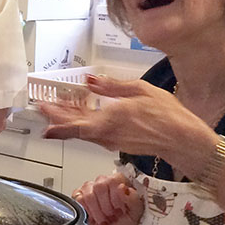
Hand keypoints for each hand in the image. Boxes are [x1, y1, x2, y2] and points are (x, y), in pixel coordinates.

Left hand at [38, 75, 201, 159]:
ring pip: (83, 131)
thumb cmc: (167, 115)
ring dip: (70, 119)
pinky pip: (94, 133)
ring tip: (60, 106)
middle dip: (57, 117)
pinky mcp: (118, 143)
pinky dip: (84, 123)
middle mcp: (105, 135)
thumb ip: (111, 86)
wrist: (183, 140)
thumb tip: (90, 81)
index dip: (53, 118)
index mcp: (108, 121)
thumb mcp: (139, 90)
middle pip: (73, 128)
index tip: (41, 109)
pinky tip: (84, 113)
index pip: (72, 123)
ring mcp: (111, 141)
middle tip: (44, 106)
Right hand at [72, 172, 142, 224]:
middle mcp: (104, 182)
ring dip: (97, 212)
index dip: (115, 197)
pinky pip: (78, 200)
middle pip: (99, 186)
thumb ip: (133, 200)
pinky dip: (87, 213)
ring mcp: (90, 188)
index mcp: (120, 182)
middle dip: (106, 207)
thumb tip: (123, 188)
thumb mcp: (135, 215)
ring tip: (103, 219)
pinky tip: (94, 218)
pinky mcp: (78, 196)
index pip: (113, 180)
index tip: (119, 209)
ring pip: (88, 194)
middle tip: (111, 216)